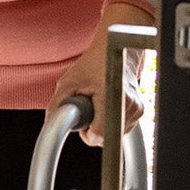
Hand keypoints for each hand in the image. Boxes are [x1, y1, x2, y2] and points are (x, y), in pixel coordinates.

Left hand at [50, 23, 146, 146]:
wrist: (112, 51)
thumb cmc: (90, 66)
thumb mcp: (67, 83)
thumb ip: (57, 106)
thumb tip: (50, 124)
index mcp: (111, 97)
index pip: (100, 134)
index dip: (87, 132)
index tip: (83, 119)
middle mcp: (127, 105)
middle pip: (107, 138)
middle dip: (94, 128)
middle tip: (89, 107)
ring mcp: (136, 109)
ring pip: (115, 135)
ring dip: (103, 126)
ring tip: (99, 104)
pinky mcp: (140, 111)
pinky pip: (122, 128)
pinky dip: (112, 122)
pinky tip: (108, 106)